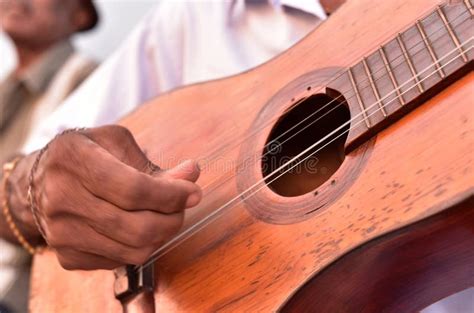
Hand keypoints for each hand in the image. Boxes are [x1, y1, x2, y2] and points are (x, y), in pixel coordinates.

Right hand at [31, 125, 200, 269]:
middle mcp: (61, 199)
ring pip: (134, 251)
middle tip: (183, 206)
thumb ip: (154, 163)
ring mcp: (62, 233)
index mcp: (74, 159)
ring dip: (162, 235)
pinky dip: (140, 246)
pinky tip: (138, 226)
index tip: (193, 192)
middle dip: (174, 219)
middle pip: (137, 227)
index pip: (133, 189)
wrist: (41, 182)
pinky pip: (121, 261)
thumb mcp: (117, 144)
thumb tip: (192, 174)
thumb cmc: (88, 155)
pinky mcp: (68, 256)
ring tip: (165, 215)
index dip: (171, 195)